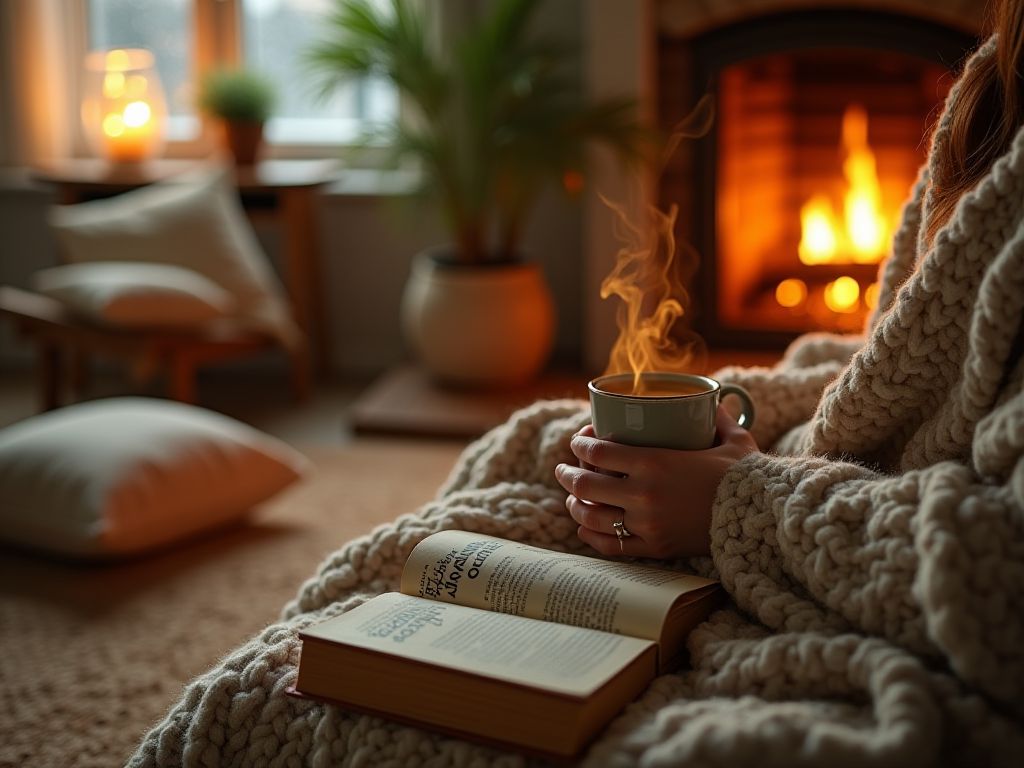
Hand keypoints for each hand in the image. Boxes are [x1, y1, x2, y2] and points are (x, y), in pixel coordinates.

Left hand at [554, 406, 758, 558]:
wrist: (761, 519)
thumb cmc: (745, 475)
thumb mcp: (731, 439)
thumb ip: (716, 419)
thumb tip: (714, 402)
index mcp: (654, 462)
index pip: (597, 451)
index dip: (579, 444)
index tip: (578, 441)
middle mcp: (643, 493)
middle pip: (585, 483)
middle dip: (566, 474)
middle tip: (563, 469)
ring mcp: (646, 524)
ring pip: (591, 516)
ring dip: (573, 504)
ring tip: (571, 497)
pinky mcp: (655, 548)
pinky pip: (610, 545)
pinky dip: (590, 536)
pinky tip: (584, 527)